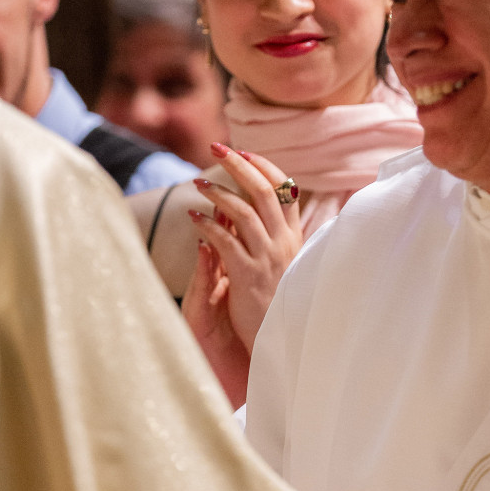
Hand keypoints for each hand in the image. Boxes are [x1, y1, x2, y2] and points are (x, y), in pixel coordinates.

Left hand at [182, 143, 301, 405]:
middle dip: (240, 166)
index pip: (286, 189)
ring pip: (244, 210)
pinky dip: (207, 225)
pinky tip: (193, 218)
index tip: (245, 153)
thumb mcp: (287, 264)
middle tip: (217, 148)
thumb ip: (278, 236)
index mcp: (296, 238)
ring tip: (197, 182)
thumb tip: (262, 208)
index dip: (265, 167)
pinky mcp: (248, 276)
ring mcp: (268, 258)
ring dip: (218, 192)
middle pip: (265, 191)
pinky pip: (225, 241)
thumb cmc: (281, 303)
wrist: (283, 342)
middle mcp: (285, 243)